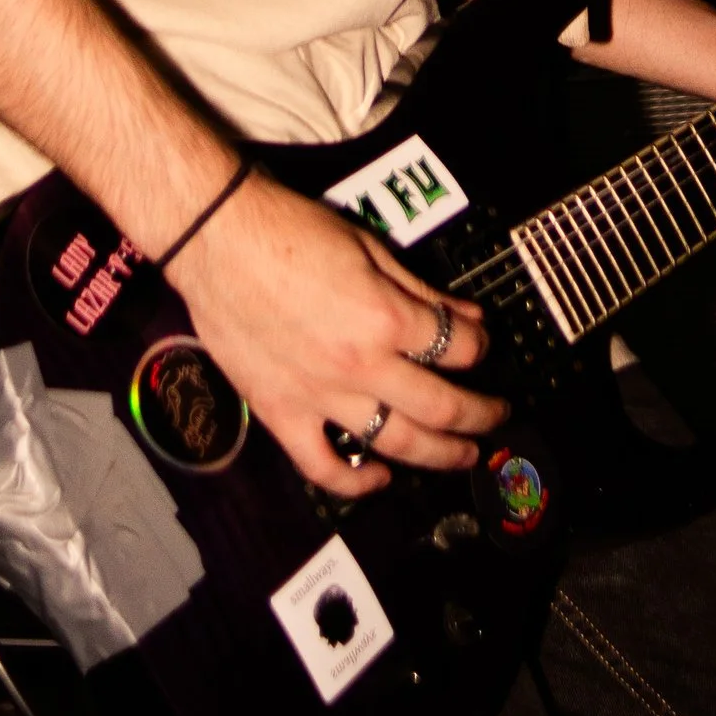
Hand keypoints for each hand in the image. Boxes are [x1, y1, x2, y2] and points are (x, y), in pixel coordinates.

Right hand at [166, 172, 506, 497]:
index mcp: (386, 317)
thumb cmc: (290, 231)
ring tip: (465, 454)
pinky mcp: (282, 413)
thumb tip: (470, 317)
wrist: (218, 238)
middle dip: (481, 414)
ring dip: (441, 454)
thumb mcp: (370, 247)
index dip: (480, 348)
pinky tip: (380, 480)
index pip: (457, 347)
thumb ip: (422, 290)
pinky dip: (356, 484)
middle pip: (441, 407)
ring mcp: (321, 396)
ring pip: (396, 444)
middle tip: (497, 415)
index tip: (482, 347)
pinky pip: (323, 466)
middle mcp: (361, 364)